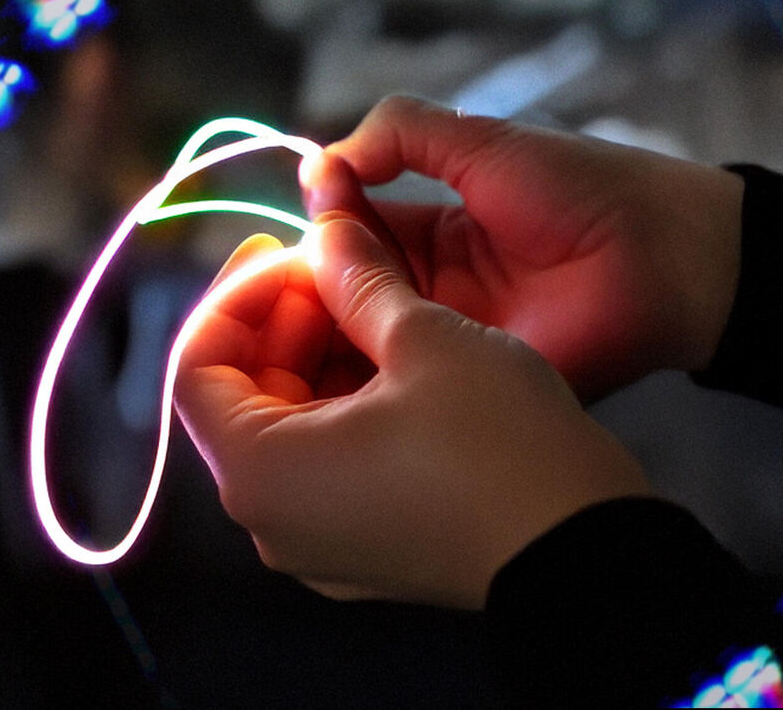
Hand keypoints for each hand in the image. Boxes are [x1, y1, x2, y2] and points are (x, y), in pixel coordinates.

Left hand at [174, 216, 649, 609]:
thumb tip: (326, 232)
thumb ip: (357, 279)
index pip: (196, 367)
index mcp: (262, 471)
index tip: (284, 246)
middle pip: (242, 397)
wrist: (586, 550)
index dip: (235, 293)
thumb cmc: (501, 447)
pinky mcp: (367, 549)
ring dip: (320, 355)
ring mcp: (319, 544)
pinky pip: (329, 464)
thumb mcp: (425, 338)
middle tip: (337, 260)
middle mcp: (273, 520)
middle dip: (284, 318)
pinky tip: (397, 355)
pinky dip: (348, 402)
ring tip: (376, 299)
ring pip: (290, 427)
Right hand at [303, 96, 745, 398]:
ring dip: (329, 334)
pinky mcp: (470, 389)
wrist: (661, 256)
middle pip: (348, 289)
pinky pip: (408, 387)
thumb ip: (402, 133)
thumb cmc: (578, 189)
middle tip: (278, 286)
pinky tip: (326, 369)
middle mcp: (432, 291)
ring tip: (292, 326)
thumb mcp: (481, 142)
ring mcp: (451, 344)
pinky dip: (364, 379)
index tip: (293, 221)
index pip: (351, 230)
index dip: (320, 225)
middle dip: (313, 284)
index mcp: (435, 231)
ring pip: (366, 341)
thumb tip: (320, 161)